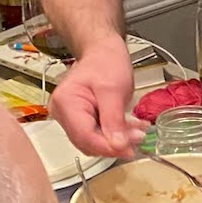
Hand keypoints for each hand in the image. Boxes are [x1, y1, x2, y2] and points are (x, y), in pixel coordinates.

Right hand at [51, 37, 146, 158]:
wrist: (103, 53)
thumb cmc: (105, 63)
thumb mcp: (114, 89)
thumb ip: (114, 119)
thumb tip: (117, 145)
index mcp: (65, 102)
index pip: (84, 136)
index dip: (108, 147)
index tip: (130, 149)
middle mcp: (62, 113)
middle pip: (87, 142)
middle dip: (114, 144)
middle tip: (138, 137)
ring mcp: (70, 118)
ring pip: (94, 142)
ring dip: (117, 141)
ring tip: (138, 131)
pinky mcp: (80, 120)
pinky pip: (97, 135)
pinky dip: (115, 135)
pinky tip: (131, 129)